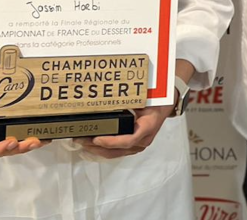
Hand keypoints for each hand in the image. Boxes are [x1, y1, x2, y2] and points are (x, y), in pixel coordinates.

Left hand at [75, 58, 193, 158]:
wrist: (165, 106)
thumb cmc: (156, 101)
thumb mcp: (145, 97)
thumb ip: (131, 98)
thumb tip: (111, 93)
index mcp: (148, 126)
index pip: (128, 140)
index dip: (111, 142)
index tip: (97, 138)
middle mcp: (143, 140)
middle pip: (117, 150)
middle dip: (96, 147)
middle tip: (81, 140)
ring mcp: (138, 145)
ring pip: (115, 153)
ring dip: (97, 150)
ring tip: (82, 142)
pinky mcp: (133, 146)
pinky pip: (117, 151)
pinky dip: (103, 149)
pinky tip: (91, 144)